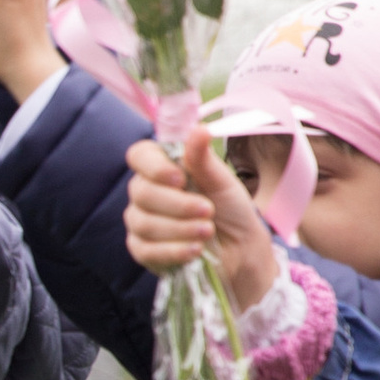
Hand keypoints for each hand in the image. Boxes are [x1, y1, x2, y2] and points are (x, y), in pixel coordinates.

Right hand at [125, 124, 281, 315]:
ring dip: (180, 228)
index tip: (179, 178)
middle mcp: (145, 192)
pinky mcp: (142, 250)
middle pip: (141, 192)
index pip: (139, 155)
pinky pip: (146, 249)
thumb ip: (204, 159)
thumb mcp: (222, 181)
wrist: (240, 250)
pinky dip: (174, 250)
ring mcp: (140, 222)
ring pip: (144, 222)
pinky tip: (195, 250)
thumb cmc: (230, 210)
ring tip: (207, 231)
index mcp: (161, 168)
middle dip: (177, 204)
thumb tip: (199, 129)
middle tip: (208, 211)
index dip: (153, 166)